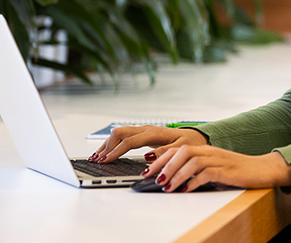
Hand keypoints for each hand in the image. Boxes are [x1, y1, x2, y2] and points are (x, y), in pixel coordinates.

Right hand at [89, 125, 207, 163]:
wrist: (195, 137)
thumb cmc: (190, 143)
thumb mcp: (182, 149)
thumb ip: (166, 152)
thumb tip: (148, 157)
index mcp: (154, 133)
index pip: (129, 141)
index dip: (116, 151)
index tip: (105, 160)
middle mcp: (146, 129)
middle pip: (120, 133)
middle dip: (106, 146)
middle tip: (97, 160)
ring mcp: (143, 131)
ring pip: (119, 133)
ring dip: (106, 144)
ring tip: (96, 157)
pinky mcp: (142, 135)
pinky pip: (123, 137)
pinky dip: (112, 144)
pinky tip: (106, 153)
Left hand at [143, 145, 290, 192]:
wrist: (263, 169)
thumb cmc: (239, 171)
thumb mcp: (214, 169)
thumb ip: (197, 172)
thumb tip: (175, 182)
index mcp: (205, 150)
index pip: (177, 149)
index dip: (160, 158)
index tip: (147, 170)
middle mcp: (210, 151)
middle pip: (181, 151)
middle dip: (164, 165)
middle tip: (153, 178)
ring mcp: (218, 159)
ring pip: (191, 161)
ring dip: (177, 174)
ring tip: (167, 187)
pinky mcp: (227, 170)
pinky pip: (206, 174)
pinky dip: (193, 182)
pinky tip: (187, 190)